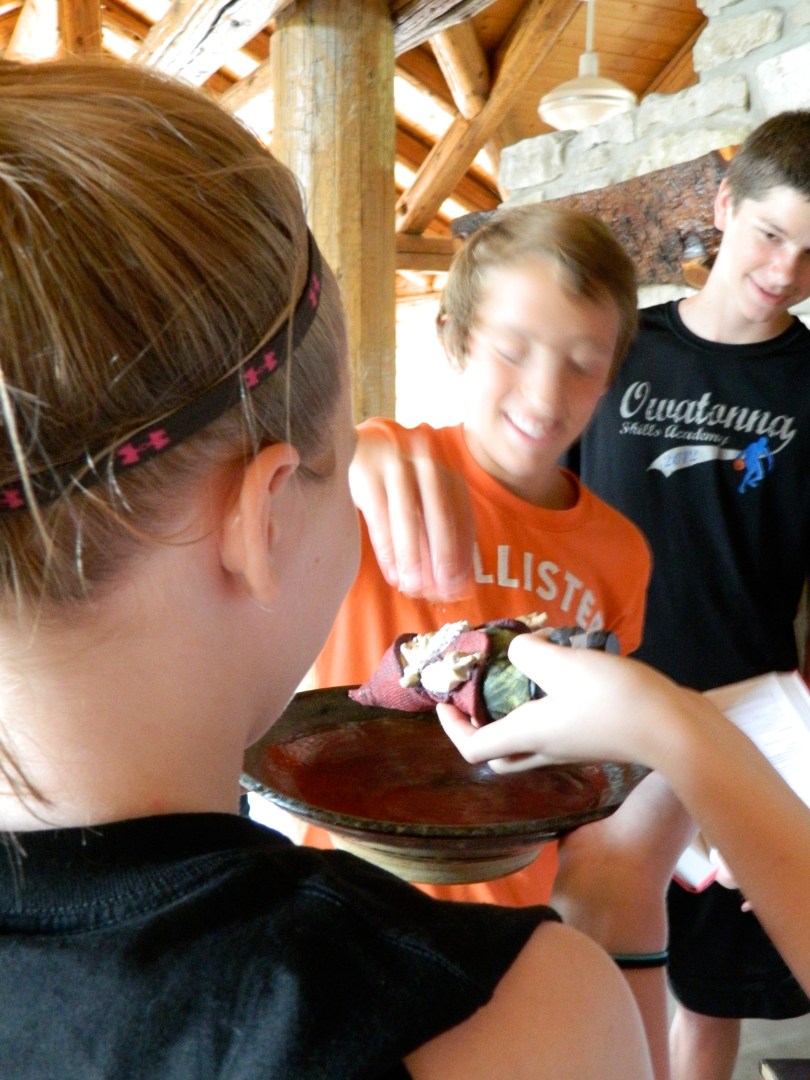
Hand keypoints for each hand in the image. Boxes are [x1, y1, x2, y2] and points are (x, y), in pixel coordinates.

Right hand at [349, 423, 474, 600]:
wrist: (365, 449)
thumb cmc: (402, 488)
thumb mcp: (427, 502)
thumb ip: (440, 534)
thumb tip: (455, 581)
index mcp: (448, 478)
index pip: (461, 518)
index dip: (462, 553)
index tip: (460, 585)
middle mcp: (426, 469)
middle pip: (439, 515)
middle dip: (442, 555)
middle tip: (442, 590)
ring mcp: (396, 470)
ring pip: (407, 519)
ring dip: (412, 558)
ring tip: (413, 587)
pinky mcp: (368, 478)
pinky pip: (380, 521)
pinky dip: (387, 551)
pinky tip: (392, 574)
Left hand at [437, 632, 708, 772]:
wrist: (674, 729)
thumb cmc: (614, 698)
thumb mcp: (563, 663)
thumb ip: (530, 652)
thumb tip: (519, 649)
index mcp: (528, 735)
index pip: (472, 748)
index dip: (451, 727)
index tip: (444, 702)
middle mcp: (545, 750)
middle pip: (499, 755)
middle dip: (479, 730)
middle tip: (477, 699)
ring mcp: (572, 750)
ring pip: (528, 744)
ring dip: (513, 718)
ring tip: (518, 678)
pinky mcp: (595, 741)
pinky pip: (556, 731)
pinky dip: (544, 709)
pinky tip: (560, 676)